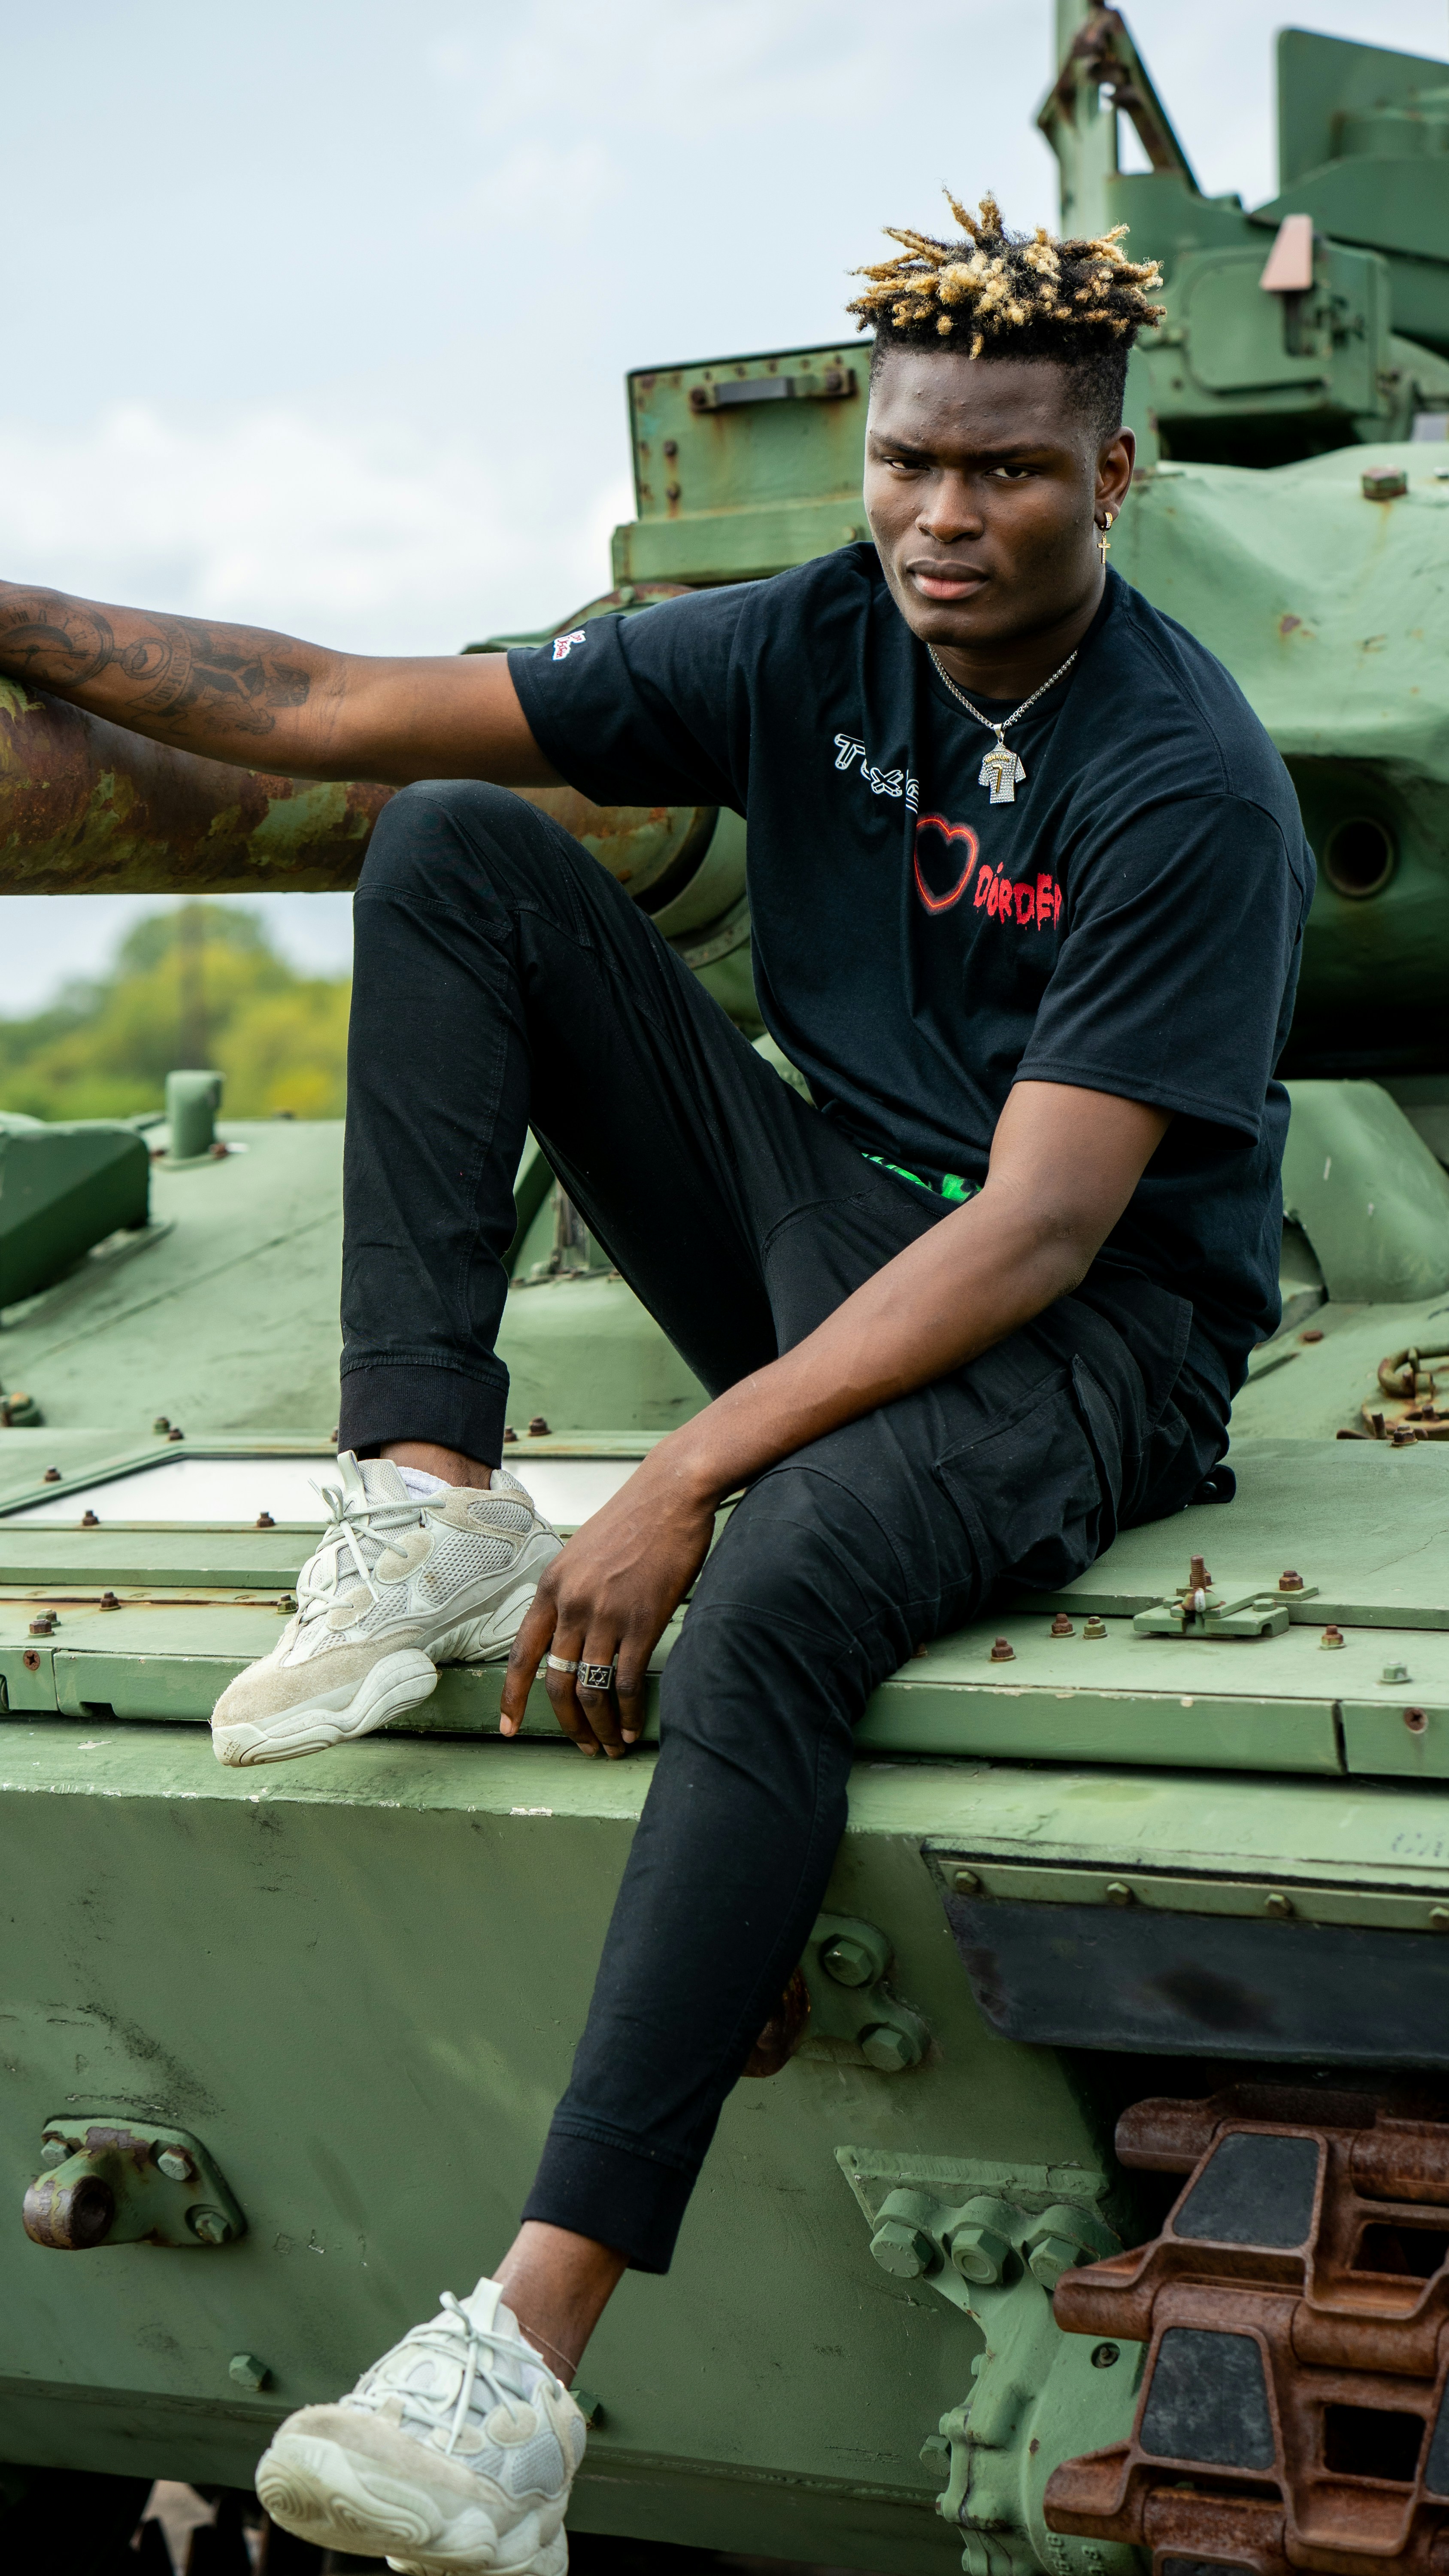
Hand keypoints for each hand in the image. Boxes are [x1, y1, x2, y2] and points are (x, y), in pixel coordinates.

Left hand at [499, 1452, 716, 1756]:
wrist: (671, 1493)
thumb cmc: (634, 1521)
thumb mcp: (583, 1554)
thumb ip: (572, 1593)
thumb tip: (570, 1635)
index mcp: (552, 1587)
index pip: (522, 1653)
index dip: (512, 1696)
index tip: (508, 1728)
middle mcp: (571, 1604)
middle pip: (556, 1682)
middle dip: (567, 1725)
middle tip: (582, 1747)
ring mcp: (606, 1614)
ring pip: (591, 1689)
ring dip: (599, 1727)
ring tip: (610, 1746)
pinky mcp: (642, 1620)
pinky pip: (627, 1681)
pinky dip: (628, 1712)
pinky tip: (631, 1727)